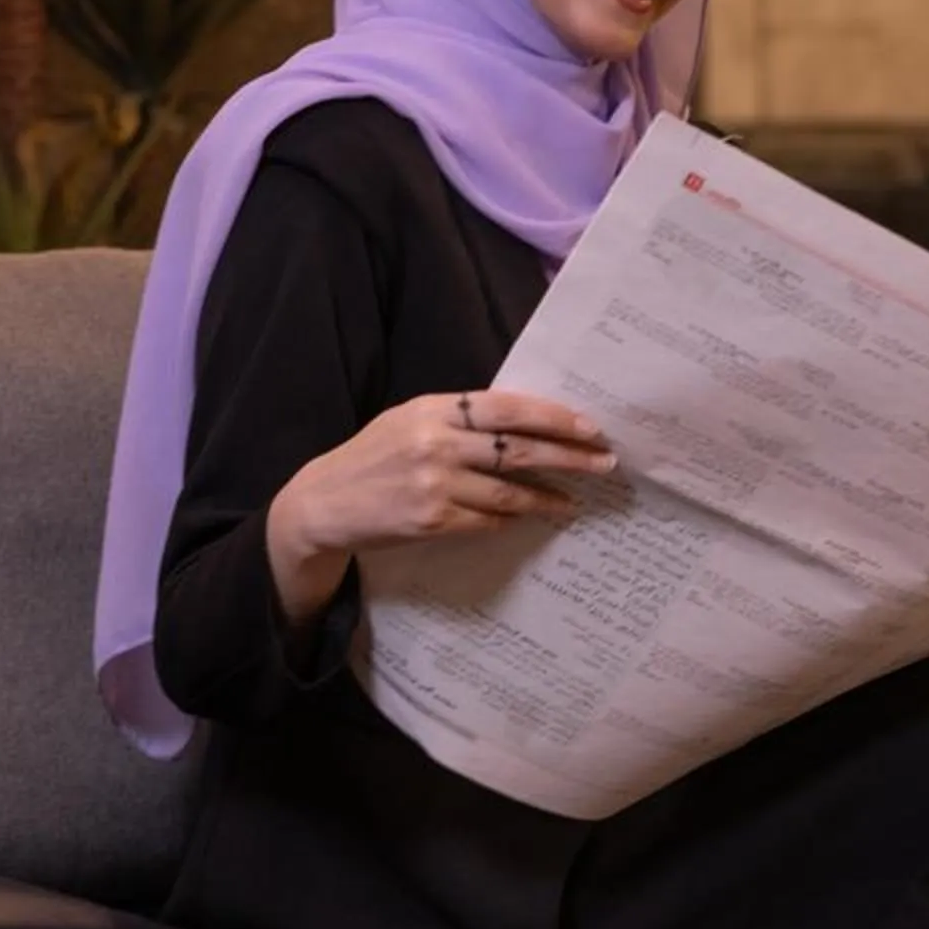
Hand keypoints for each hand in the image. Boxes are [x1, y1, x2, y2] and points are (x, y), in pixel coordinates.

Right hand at [266, 391, 617, 622]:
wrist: (323, 504)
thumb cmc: (375, 457)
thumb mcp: (411, 421)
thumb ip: (461, 419)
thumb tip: (525, 422)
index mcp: (434, 409)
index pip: (509, 407)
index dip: (554, 416)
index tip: (589, 427)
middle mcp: (436, 442)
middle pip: (519, 448)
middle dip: (569, 456)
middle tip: (604, 462)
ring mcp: (433, 484)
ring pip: (509, 492)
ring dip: (548, 496)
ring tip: (574, 498)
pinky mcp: (431, 521)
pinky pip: (487, 521)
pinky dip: (511, 519)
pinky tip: (528, 516)